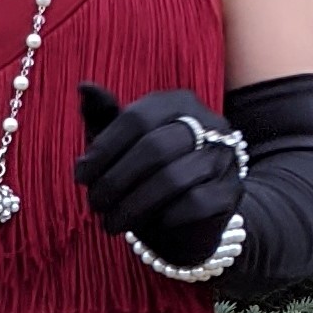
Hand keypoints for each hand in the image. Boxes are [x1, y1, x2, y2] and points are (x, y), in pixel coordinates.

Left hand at [74, 83, 245, 265]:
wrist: (190, 218)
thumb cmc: (147, 174)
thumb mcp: (121, 145)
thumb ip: (104, 117)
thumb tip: (85, 87)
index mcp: (178, 103)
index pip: (136, 118)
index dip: (103, 149)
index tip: (81, 178)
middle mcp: (209, 123)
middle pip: (154, 147)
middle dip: (116, 181)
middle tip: (95, 205)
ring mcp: (224, 156)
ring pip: (174, 178)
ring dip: (133, 206)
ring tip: (111, 222)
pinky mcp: (232, 191)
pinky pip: (195, 204)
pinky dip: (164, 218)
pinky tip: (148, 225)